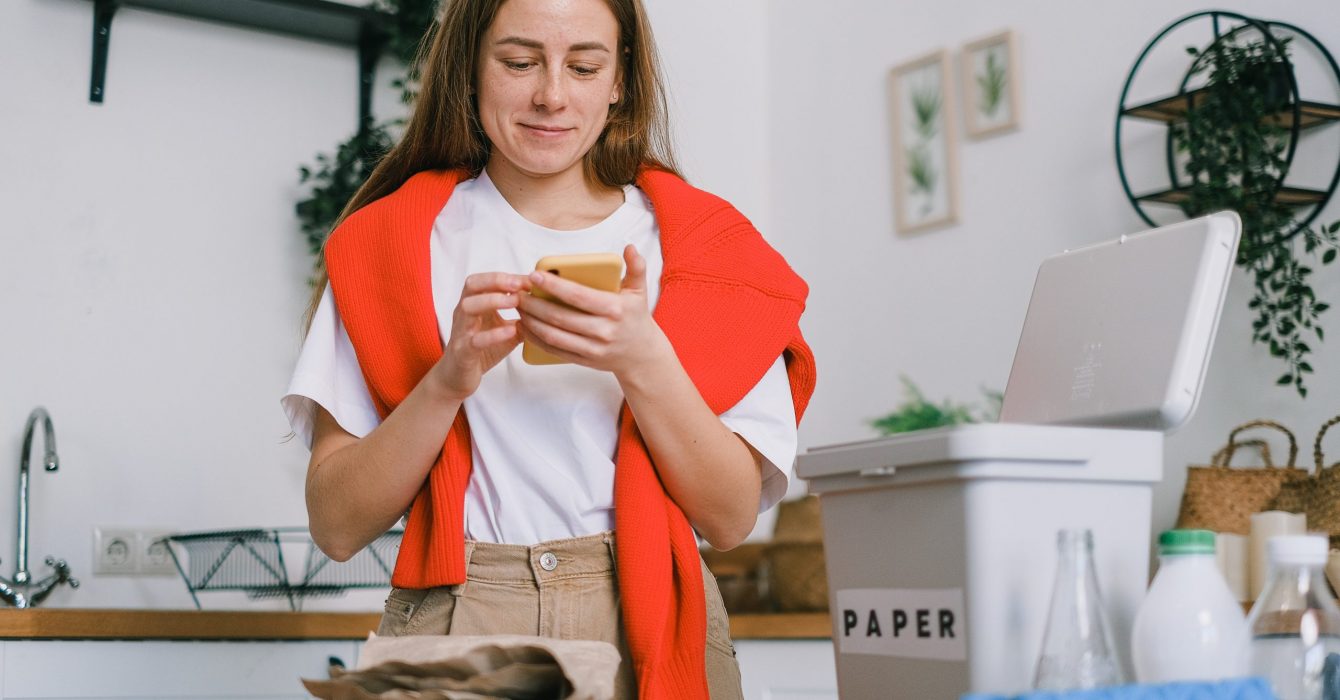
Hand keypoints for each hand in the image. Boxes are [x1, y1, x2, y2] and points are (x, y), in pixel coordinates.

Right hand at [430, 272, 530, 400]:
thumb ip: (523, 318)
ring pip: (468, 307)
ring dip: (492, 300)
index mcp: (474, 304)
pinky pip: (474, 340)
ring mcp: (461, 332)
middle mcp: (464, 313)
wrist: (458, 378)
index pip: (485, 280)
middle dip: (496, 281)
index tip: (529, 279)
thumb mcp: (506, 331)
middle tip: (519, 285)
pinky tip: (510, 331)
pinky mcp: (463, 352)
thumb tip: (547, 307)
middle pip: (472, 285)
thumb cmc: (482, 350)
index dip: (506, 277)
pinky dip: (493, 334)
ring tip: (515, 302)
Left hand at [517, 245, 672, 376]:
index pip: (578, 296)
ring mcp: (593, 349)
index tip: (535, 275)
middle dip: (535, 304)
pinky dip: (536, 339)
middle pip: (560, 317)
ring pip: (554, 336)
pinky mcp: (584, 361)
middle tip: (518, 293)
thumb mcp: (639, 291)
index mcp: (615, 309)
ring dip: (531, 322)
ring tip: (519, 308)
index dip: (554, 286)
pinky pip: (555, 350)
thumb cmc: (635, 317)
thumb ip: (636, 267)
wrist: (642, 355)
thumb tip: (629, 247)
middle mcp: (603, 331)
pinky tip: (526, 327)